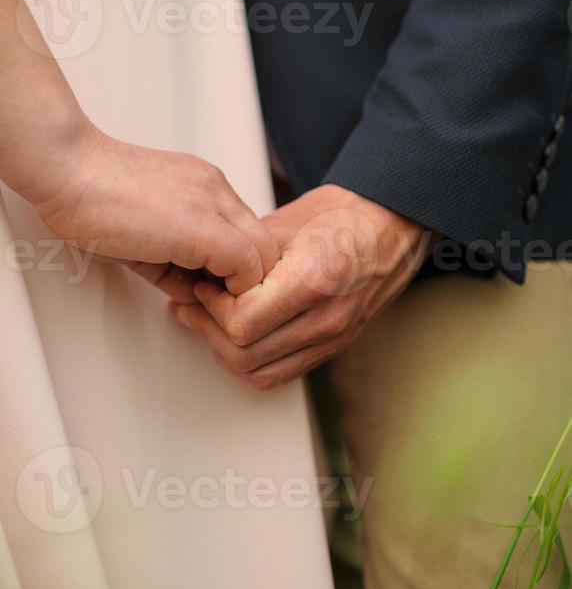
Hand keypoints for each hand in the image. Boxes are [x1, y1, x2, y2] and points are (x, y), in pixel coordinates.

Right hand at [35, 128, 278, 298]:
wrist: (67, 170)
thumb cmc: (90, 196)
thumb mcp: (144, 230)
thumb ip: (174, 258)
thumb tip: (191, 292)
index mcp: (205, 188)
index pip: (247, 235)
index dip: (233, 270)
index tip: (202, 288)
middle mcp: (217, 192)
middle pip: (265, 246)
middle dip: (243, 283)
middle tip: (207, 302)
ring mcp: (215, 206)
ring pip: (263, 258)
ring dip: (235, 290)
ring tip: (194, 298)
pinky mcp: (204, 228)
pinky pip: (244, 268)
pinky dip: (225, 294)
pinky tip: (187, 294)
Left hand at [171, 185, 432, 387]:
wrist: (394, 224)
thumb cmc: (346, 214)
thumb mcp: (285, 222)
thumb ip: (241, 255)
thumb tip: (201, 272)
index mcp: (314, 280)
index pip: (242, 323)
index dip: (211, 307)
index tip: (203, 286)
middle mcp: (327, 317)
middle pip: (245, 354)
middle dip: (209, 330)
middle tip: (195, 304)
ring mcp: (334, 337)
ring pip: (258, 373)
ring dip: (225, 351)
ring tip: (209, 320)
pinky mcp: (334, 346)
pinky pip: (280, 373)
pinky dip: (250, 361)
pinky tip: (237, 335)